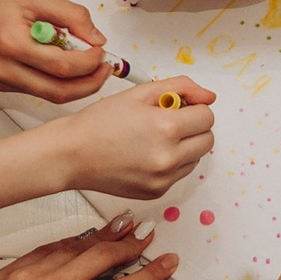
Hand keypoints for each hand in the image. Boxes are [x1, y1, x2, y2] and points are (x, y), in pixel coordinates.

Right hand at [0, 0, 110, 101]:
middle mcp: (3, 69)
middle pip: (59, 91)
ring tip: (90, 66)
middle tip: (105, 68)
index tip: (102, 50)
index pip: (62, 66)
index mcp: (11, 44)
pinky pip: (37, 90)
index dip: (90, 62)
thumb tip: (96, 38)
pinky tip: (63, 64)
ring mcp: (0, 81)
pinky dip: (56, 81)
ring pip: (50, 95)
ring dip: (76, 85)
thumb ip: (71, 16)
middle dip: (90, 83)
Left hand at [0, 216, 175, 279]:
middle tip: (146, 238)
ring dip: (99, 237)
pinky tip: (72, 242)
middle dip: (129, 245)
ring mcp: (27, 276)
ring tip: (117, 228)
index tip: (165, 263)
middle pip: (102, 256)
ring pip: (73, 246)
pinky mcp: (8, 273)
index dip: (151, 274)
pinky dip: (65, 244)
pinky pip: (45, 250)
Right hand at [46, 78, 217, 196]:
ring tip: (154, 138)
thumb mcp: (140, 93)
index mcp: (167, 128)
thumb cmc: (100, 122)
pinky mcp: (156, 192)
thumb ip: (180, 88)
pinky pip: (178, 174)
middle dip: (194, 127)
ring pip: (195, 159)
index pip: (207, 117)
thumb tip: (209, 97)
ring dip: (184, 146)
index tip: (179, 107)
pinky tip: (146, 154)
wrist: (72, 154)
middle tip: (169, 120)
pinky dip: (170, 163)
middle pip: (207, 140)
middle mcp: (169, 158)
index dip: (195, 107)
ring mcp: (163, 179)